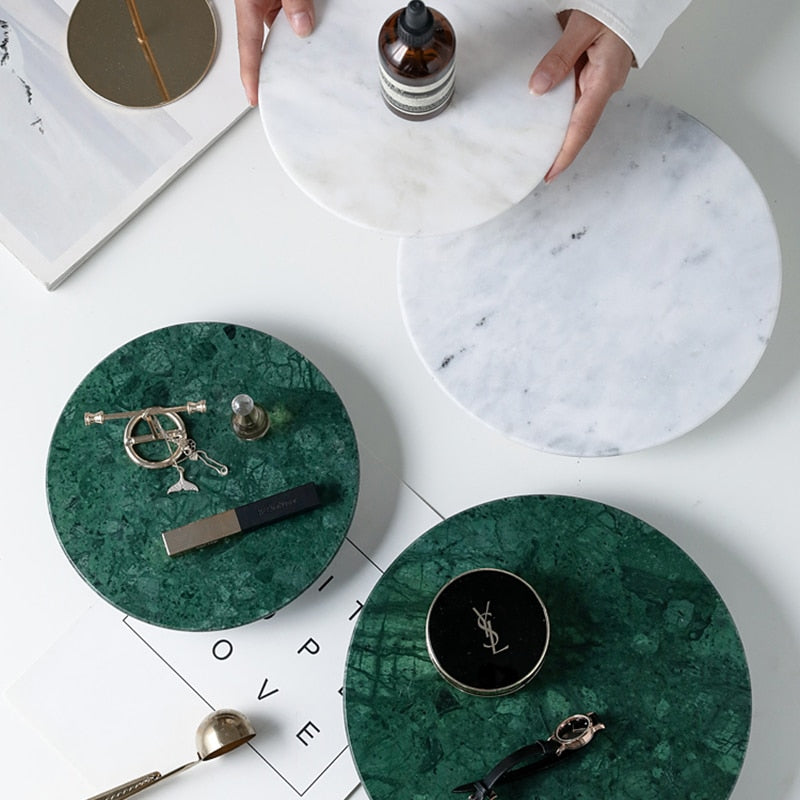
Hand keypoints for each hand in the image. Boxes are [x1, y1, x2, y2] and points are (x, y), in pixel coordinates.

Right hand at [234, 0, 315, 104]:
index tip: (253, 97)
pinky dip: (309, 28)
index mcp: (249, 1)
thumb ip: (293, 1)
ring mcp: (273, 2)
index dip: (250, 75)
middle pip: (269, 44)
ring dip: (301, 44)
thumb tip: (303, 26)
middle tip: (294, 87)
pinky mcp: (288, 1)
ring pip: (286, 32)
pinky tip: (323, 32)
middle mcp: (260, 4)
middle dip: (283, 64)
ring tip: (317, 59)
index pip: (249, 45)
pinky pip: (297, 19)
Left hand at [529, 11, 633, 182]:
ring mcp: (599, 81)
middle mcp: (603, 86)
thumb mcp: (582, 27)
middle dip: (557, 148)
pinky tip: (540, 113)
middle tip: (533, 165)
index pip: (582, 128)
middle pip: (576, 126)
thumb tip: (538, 87)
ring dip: (555, 128)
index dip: (565, 154)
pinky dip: (556, 107)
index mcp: (604, 80)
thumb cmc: (617, 7)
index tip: (550, 173)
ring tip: (532, 145)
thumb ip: (559, 57)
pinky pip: (573, 96)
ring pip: (573, 112)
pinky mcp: (593, 73)